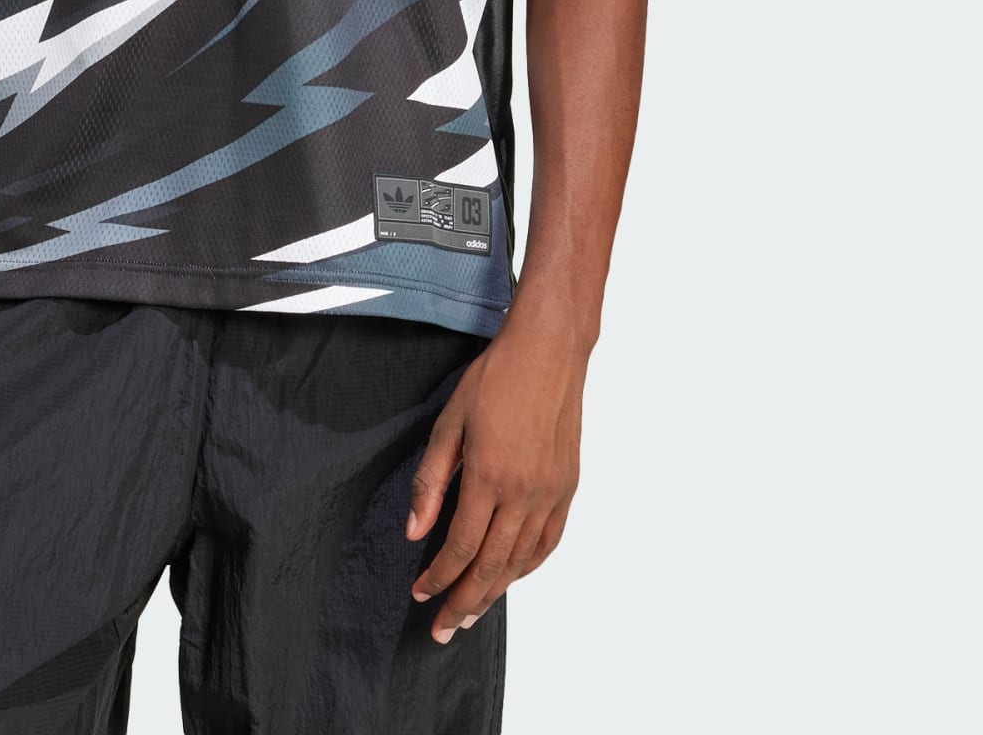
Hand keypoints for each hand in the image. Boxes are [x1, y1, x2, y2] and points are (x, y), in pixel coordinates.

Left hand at [406, 318, 585, 641]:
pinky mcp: (567, 488)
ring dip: (494, 592)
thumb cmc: (494, 378)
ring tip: (471, 613)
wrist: (548, 351)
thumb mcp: (450, 422)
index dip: (438, 578)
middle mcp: (524, 494)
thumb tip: (415, 531)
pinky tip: (510, 576)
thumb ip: (432, 480)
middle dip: (463, 602)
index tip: (420, 595)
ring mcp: (551, 493)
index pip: (459, 547)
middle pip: (491, 566)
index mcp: (489, 477)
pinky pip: (547, 542)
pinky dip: (527, 567)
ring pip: (521, 561)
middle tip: (442, 630)